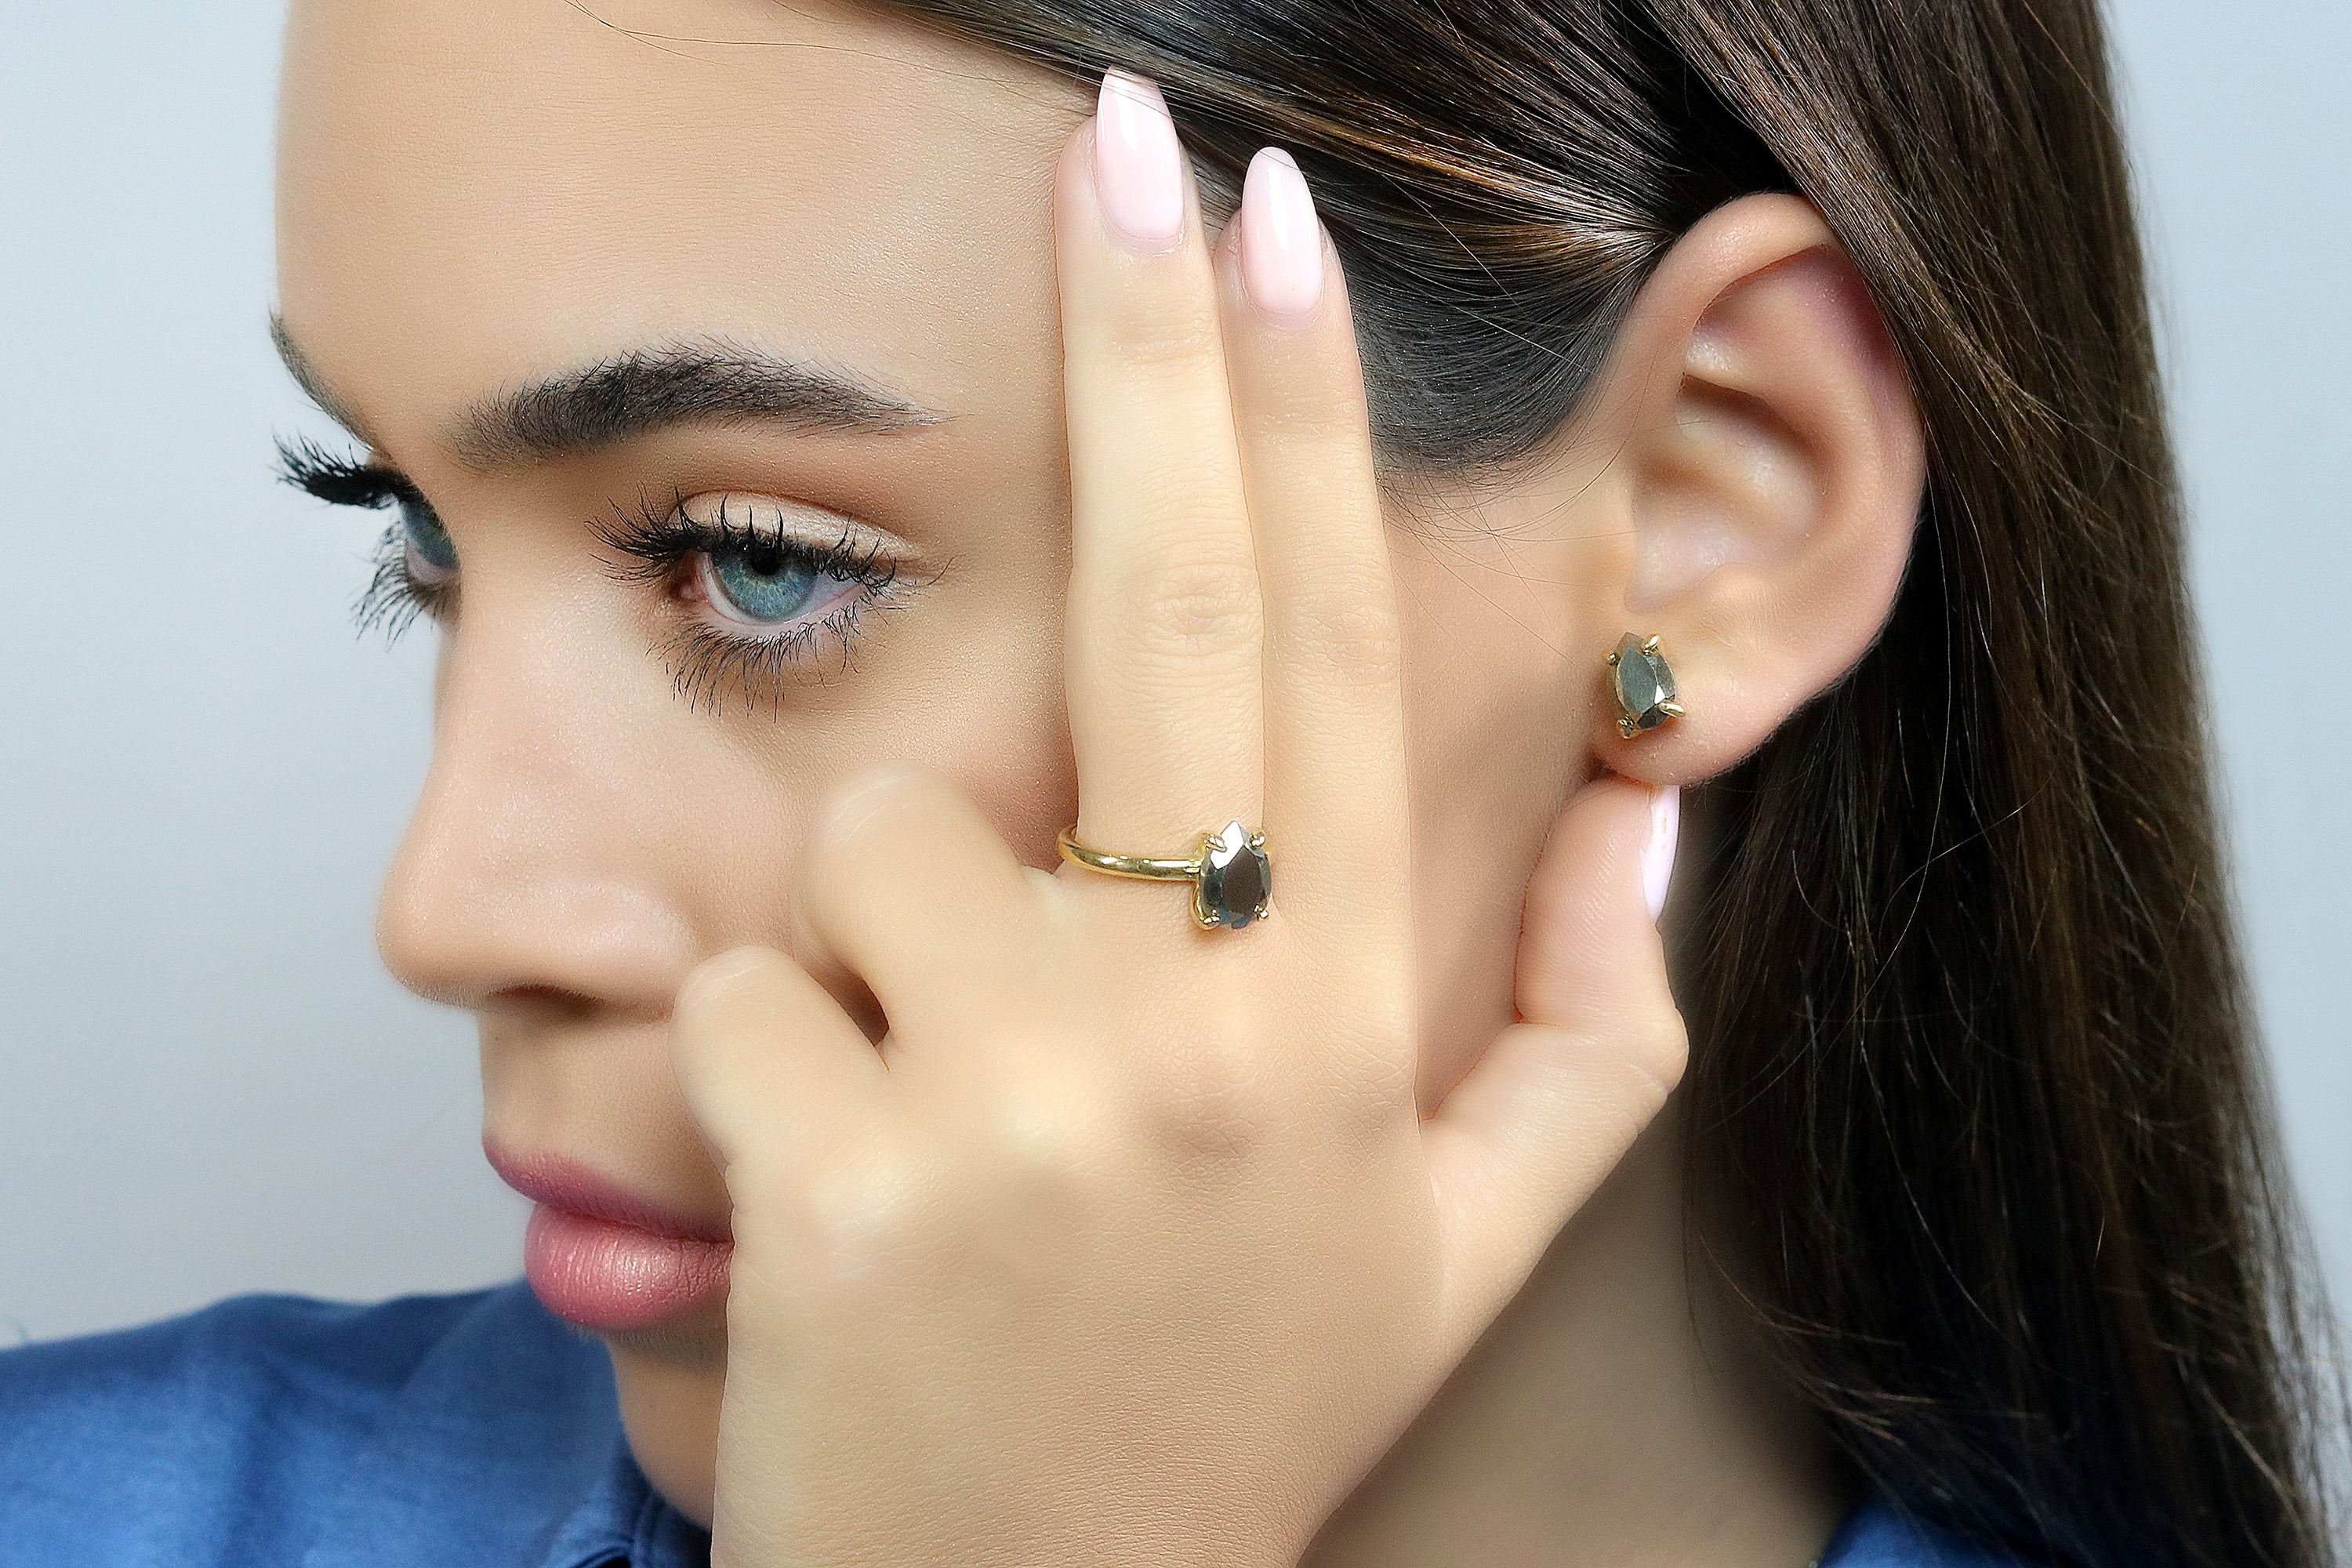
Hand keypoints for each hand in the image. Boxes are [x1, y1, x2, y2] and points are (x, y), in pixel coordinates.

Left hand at [672, 71, 1687, 1567]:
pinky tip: (842, 1182)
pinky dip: (761, 1049)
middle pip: (1165, 605)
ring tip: (940, 1091)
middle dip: (1147, 338)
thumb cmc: (1235, 1408)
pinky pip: (733, 977)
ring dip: (874, 923)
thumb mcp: (1462, 1245)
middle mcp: (1206, 1027)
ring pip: (868, 830)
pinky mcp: (829, 1165)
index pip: (1330, 652)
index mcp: (1349, 1017)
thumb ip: (1592, 1024)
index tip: (1279, 232)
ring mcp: (1017, 1094)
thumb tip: (1648, 804)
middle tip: (1126, 141)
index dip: (1303, 418)